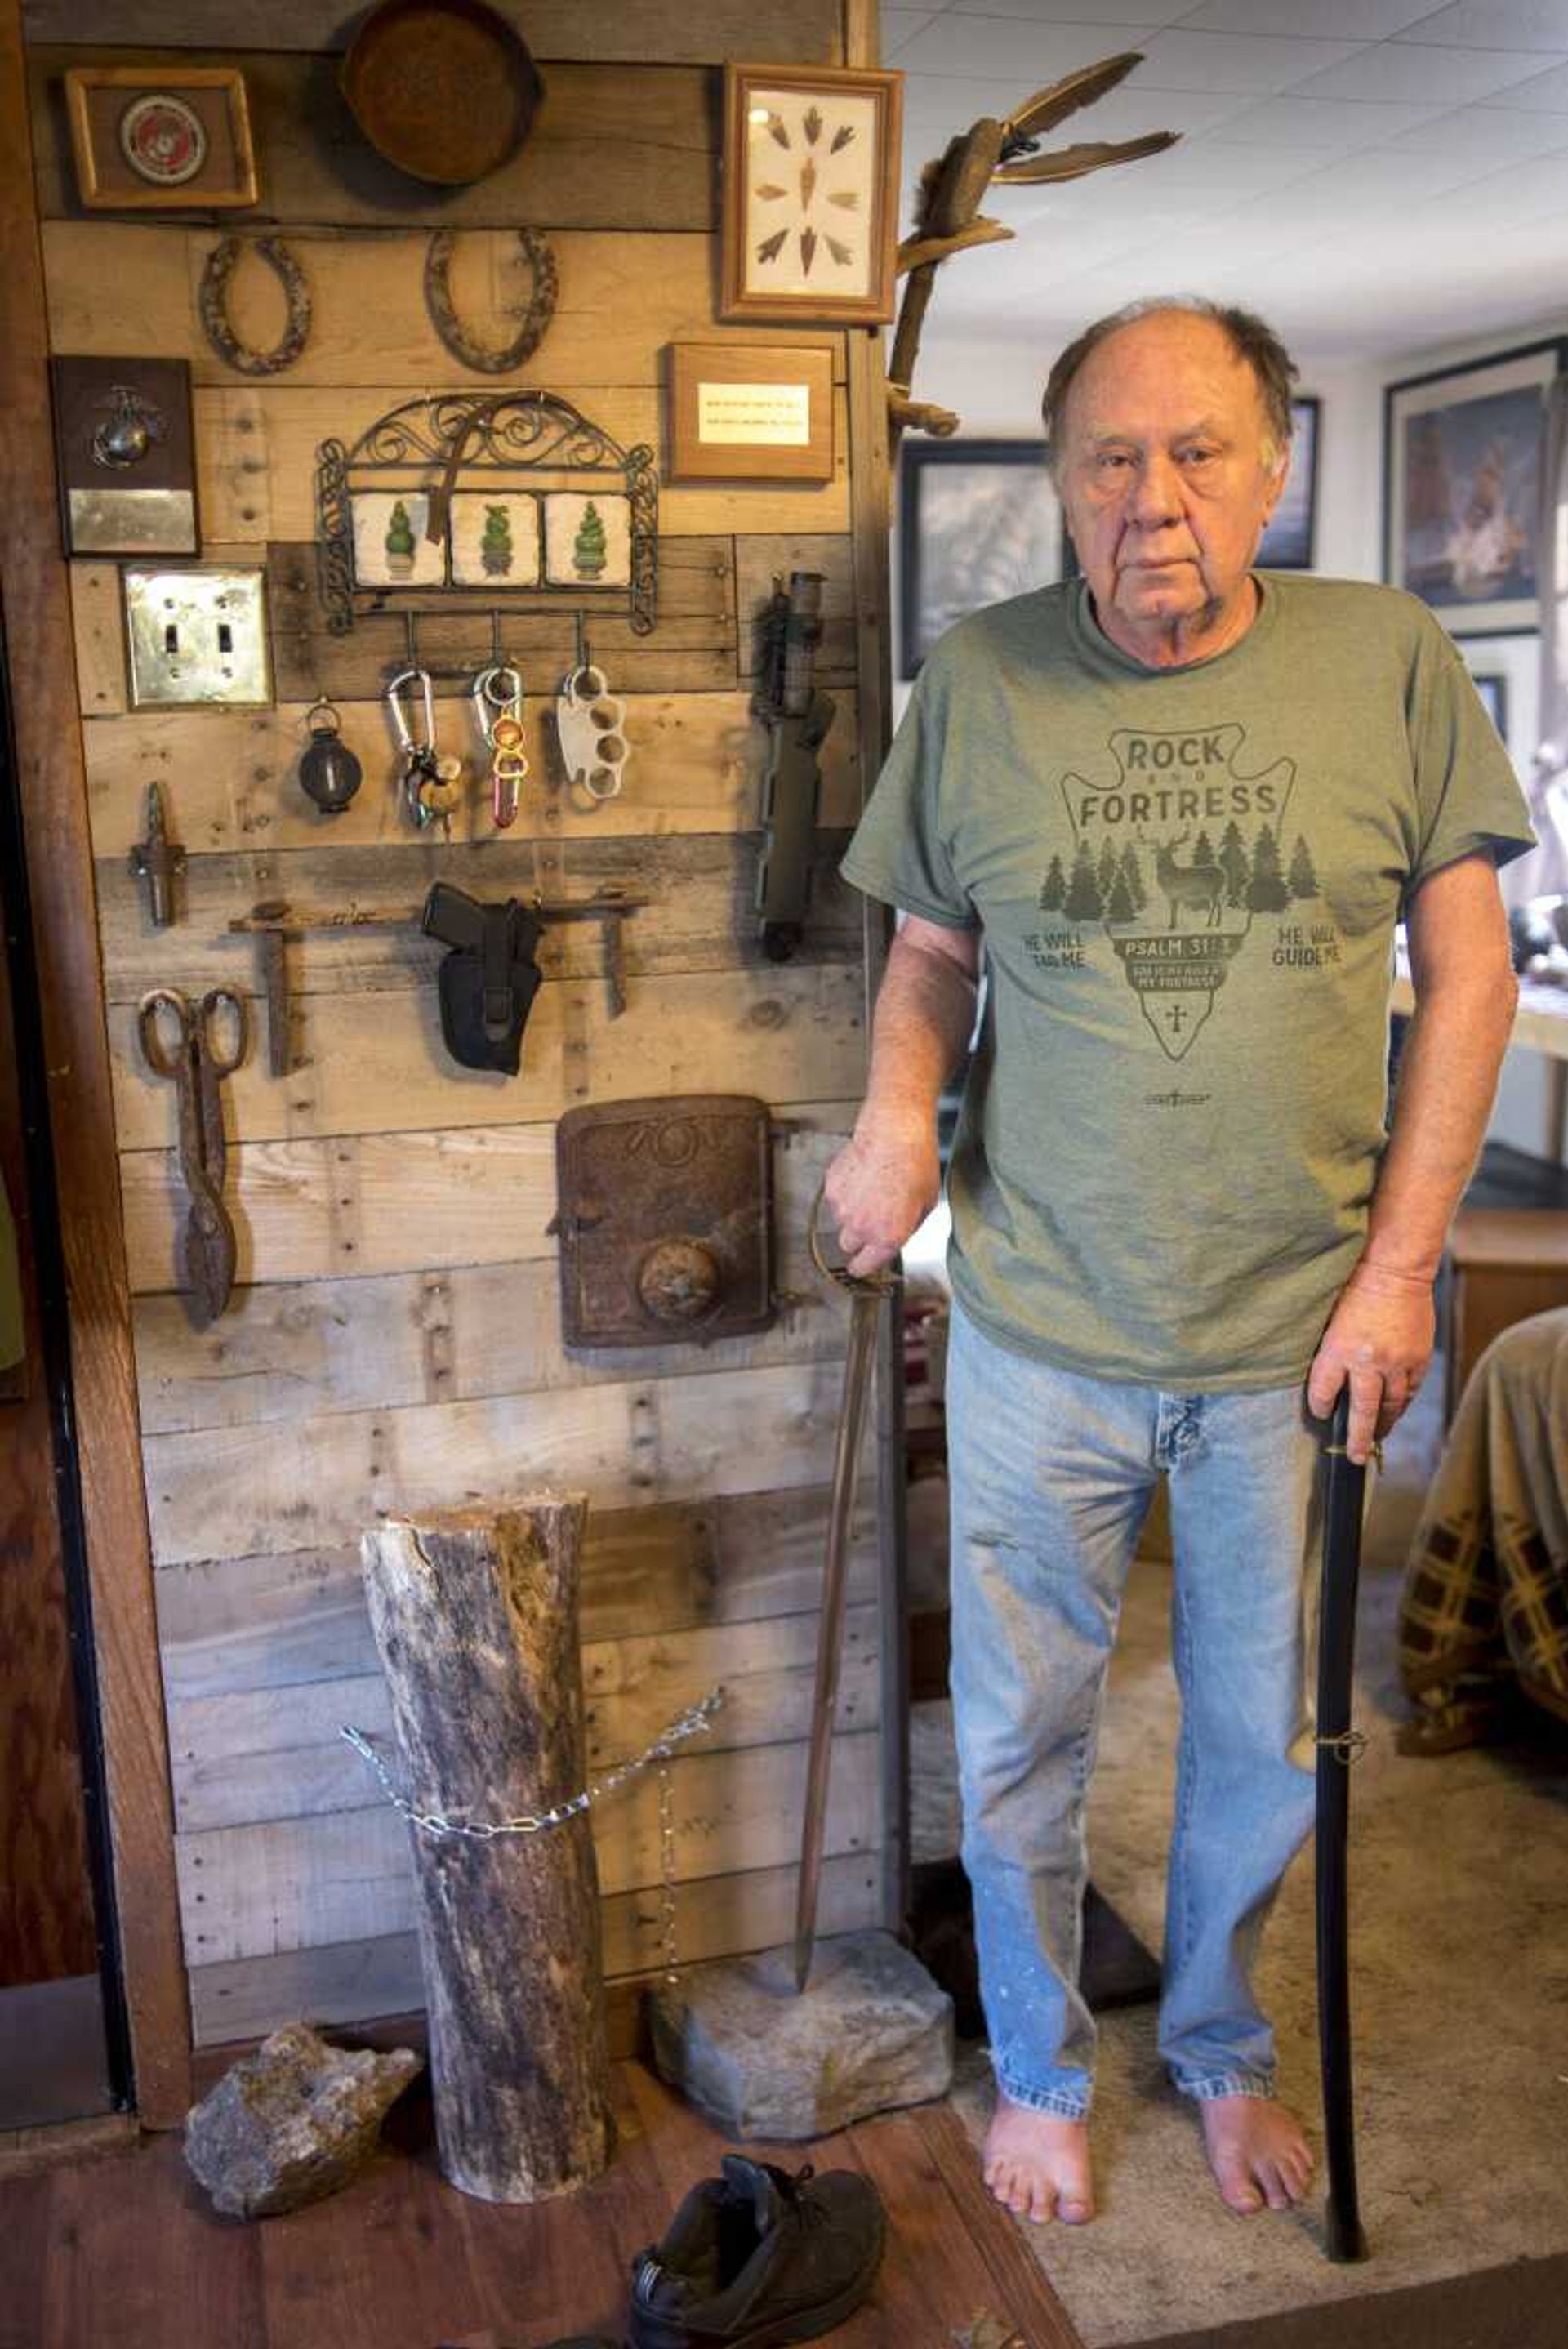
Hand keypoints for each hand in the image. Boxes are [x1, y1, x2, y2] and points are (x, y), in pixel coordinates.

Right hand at [822, 1111, 939, 1277]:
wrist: (894, 1131)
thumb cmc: (916, 1163)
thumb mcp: (927, 1204)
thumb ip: (908, 1228)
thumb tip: (899, 1232)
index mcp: (887, 1236)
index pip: (863, 1267)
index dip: (863, 1267)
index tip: (861, 1265)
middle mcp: (861, 1226)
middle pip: (847, 1245)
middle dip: (858, 1238)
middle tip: (871, 1219)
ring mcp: (842, 1207)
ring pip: (841, 1220)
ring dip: (852, 1212)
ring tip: (871, 1189)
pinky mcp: (832, 1186)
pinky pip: (836, 1198)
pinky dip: (846, 1191)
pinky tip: (863, 1176)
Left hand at [1306, 1258, 1435, 1464]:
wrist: (1395, 1270)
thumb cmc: (1355, 1288)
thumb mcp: (1329, 1319)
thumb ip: (1330, 1351)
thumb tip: (1329, 1380)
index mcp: (1338, 1349)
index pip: (1323, 1391)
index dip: (1320, 1406)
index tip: (1321, 1414)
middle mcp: (1368, 1361)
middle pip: (1361, 1411)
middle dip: (1357, 1438)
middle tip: (1354, 1457)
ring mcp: (1396, 1362)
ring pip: (1391, 1406)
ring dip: (1383, 1424)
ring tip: (1376, 1437)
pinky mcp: (1417, 1358)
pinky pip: (1409, 1391)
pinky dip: (1401, 1404)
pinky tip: (1395, 1411)